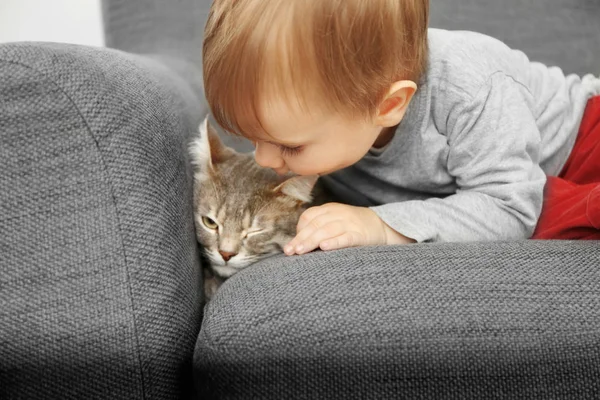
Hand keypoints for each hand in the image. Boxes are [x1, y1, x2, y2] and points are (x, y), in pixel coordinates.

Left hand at [284, 203, 414, 254]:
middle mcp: (339, 214)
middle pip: (316, 224)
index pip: (309, 216)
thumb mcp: (334, 221)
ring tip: (301, 251)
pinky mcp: (360, 235)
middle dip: (301, 238)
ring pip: (328, 230)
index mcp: (330, 209)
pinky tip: (324, 247)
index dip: (299, 230)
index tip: (291, 245)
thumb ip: (318, 228)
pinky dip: (334, 242)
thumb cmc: (352, 227)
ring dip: (312, 241)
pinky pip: (346, 237)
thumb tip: (296, 243)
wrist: (382, 226)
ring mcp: (350, 223)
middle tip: (290, 251)